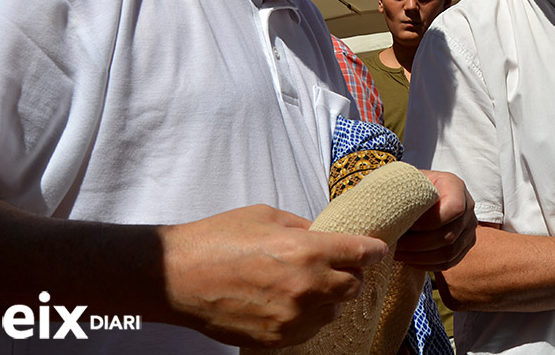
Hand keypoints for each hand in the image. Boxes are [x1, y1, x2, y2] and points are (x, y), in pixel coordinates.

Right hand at [159, 204, 387, 346]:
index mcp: (307, 251)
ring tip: (307, 284)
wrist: (177, 276)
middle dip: (352, 273)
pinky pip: (310, 329)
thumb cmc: (220, 238)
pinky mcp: (277, 338)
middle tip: (338, 264)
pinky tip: (289, 301)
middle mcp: (306, 287)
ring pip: (334, 311)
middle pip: (355, 286)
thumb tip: (327, 235)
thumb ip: (305, 228)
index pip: (363, 253)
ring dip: (329, 297)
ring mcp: (292, 318)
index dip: (374, 250)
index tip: (377, 249)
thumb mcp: (268, 216)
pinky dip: (308, 316)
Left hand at [394, 169, 475, 269]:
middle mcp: (468, 206)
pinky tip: (408, 258)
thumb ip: (404, 194)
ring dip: (419, 256)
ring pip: (448, 253)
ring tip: (398, 252)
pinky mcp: (465, 245)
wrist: (417, 193)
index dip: (429, 222)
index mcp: (455, 186)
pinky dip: (426, 264)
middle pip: (449, 235)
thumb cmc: (409, 187)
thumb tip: (394, 219)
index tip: (406, 225)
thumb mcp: (406, 183)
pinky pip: (448, 262)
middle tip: (394, 244)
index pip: (454, 208)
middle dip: (417, 244)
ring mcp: (469, 228)